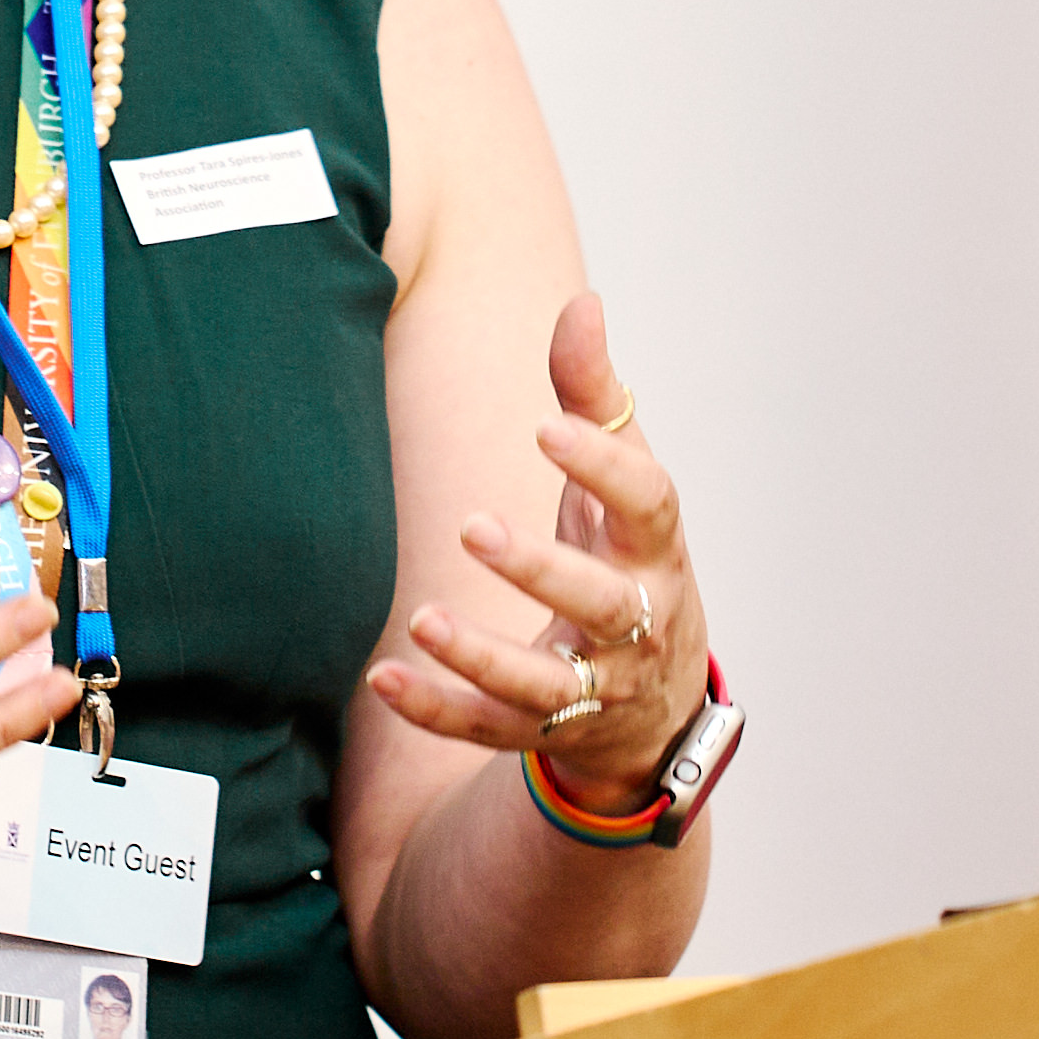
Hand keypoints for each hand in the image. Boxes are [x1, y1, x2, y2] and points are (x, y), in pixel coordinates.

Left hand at [365, 292, 710, 803]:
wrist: (657, 701)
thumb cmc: (627, 556)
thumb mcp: (623, 482)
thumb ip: (596, 396)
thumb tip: (583, 304)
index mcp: (654, 548)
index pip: (647, 504)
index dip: (604, 466)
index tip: (548, 426)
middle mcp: (635, 622)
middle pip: (600, 602)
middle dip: (539, 569)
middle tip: (472, 526)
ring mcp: (593, 687)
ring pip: (542, 683)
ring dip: (481, 655)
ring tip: (421, 620)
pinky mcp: (547, 734)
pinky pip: (489, 728)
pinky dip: (436, 709)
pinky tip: (381, 677)